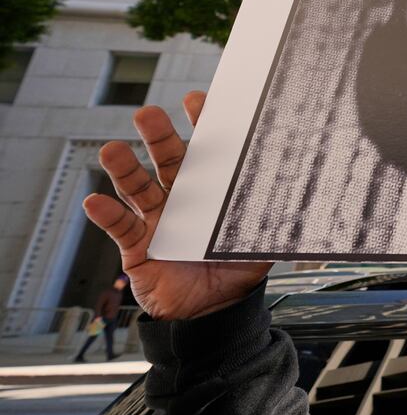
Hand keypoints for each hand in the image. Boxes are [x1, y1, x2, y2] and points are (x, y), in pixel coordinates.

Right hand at [83, 91, 269, 320]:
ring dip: (124, 169)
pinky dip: (106, 215)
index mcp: (212, 192)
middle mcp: (181, 199)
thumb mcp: (259, 243)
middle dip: (158, 137)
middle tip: (148, 114)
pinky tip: (94, 202)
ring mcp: (156, 221)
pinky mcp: (136, 248)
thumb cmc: (235, 272)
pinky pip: (120, 228)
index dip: (201, 126)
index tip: (197, 101)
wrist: (212, 314)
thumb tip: (303, 195)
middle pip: (168, 162)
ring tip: (112, 150)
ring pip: (137, 188)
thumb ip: (273, 219)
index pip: (207, 152)